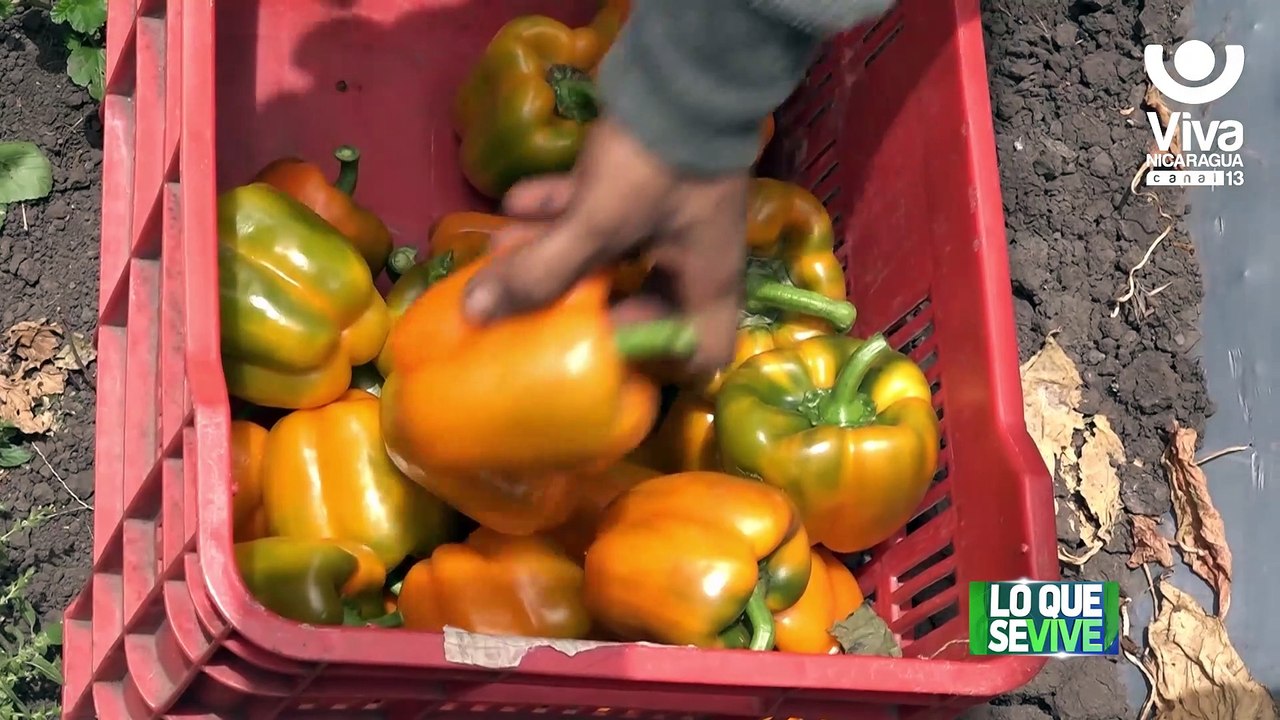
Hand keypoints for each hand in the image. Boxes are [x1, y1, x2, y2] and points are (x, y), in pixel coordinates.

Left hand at [460, 119, 747, 375]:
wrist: (685, 71)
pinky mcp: (647, 183)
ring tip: (506, 253)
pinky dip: (561, 211)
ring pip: (611, 254)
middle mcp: (691, 260)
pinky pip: (601, 212)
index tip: (598, 350)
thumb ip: (541, 270)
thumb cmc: (657, 165)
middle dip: (577, 304)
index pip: (701, 353)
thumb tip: (477, 314)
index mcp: (704, 285)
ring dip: (557, 254)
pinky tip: (516, 202)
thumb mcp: (598, 223)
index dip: (653, 362)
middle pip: (640, 304)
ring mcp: (669, 219)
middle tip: (528, 306)